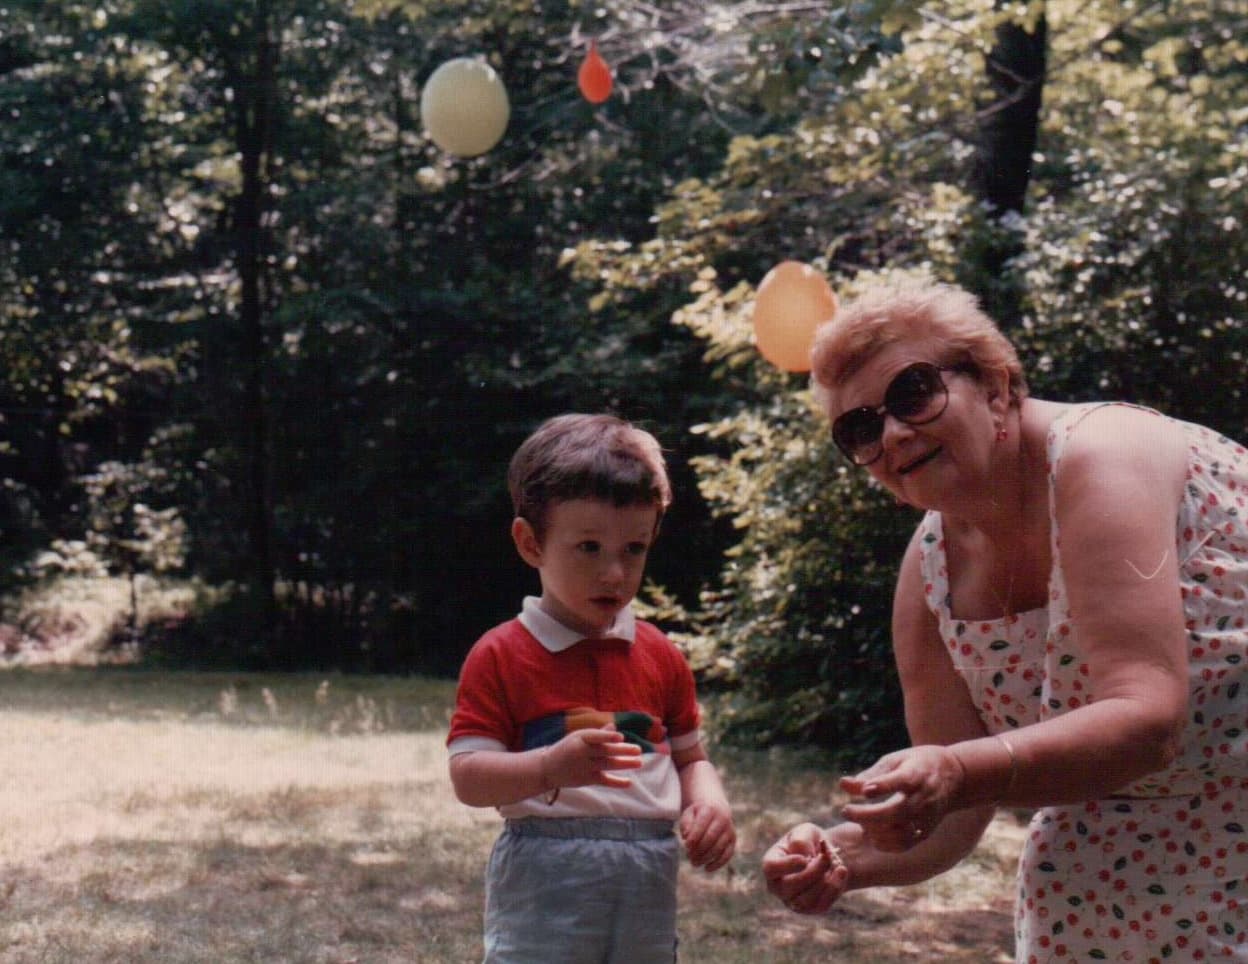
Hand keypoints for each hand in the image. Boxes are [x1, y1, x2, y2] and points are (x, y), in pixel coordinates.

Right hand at [540, 725, 642, 790]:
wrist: (547, 768)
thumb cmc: (566, 748)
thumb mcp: (578, 738)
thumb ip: (597, 734)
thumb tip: (614, 727)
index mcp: (580, 738)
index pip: (595, 737)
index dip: (607, 737)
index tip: (620, 737)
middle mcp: (582, 752)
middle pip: (604, 751)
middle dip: (622, 751)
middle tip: (638, 750)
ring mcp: (584, 767)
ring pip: (607, 765)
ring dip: (624, 764)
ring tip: (639, 762)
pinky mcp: (586, 780)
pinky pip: (604, 781)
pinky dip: (616, 783)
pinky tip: (629, 782)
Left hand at [679, 801, 735, 871]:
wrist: (716, 808)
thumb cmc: (698, 814)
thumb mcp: (689, 813)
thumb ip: (686, 823)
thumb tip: (686, 836)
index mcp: (710, 810)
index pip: (702, 825)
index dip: (694, 837)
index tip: (686, 846)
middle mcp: (723, 819)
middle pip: (711, 837)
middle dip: (699, 849)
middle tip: (689, 856)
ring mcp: (729, 830)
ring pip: (719, 847)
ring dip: (706, 858)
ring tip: (694, 863)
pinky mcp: (732, 840)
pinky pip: (727, 854)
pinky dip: (718, 864)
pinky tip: (707, 869)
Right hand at [762, 823, 849, 914]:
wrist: (824, 855)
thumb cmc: (809, 841)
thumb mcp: (805, 831)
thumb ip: (801, 841)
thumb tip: (806, 858)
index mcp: (771, 863)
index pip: (771, 868)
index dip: (787, 865)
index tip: (805, 858)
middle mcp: (777, 886)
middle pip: (789, 887)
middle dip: (812, 872)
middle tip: (826, 857)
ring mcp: (793, 901)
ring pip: (806, 899)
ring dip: (825, 880)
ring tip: (836, 863)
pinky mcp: (811, 909)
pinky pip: (822, 904)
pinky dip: (834, 887)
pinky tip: (841, 872)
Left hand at [839, 745, 963, 851]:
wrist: (954, 777)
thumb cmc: (916, 764)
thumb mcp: (895, 760)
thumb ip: (871, 774)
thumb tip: (843, 785)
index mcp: (916, 774)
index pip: (901, 781)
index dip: (882, 786)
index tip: (865, 790)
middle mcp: (923, 798)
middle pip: (897, 811)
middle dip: (868, 815)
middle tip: (845, 811)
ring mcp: (926, 817)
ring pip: (900, 832)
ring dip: (875, 831)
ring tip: (859, 823)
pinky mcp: (926, 831)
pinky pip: (905, 844)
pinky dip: (885, 844)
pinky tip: (872, 835)